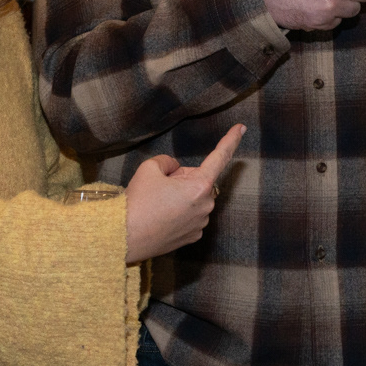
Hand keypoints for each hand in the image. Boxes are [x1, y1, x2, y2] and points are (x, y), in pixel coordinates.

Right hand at [121, 124, 243, 262]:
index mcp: (199, 185)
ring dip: (182, 197)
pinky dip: (180, 214)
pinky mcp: (193, 237)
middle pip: (200, 181)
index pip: (220, 157)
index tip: (241, 129)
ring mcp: (201, 224)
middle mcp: (206, 205)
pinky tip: (162, 218)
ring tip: (158, 205)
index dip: (230, 140)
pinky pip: (192, 217)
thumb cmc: (137, 202)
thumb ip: (169, 162)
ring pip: (196, 200)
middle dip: (185, 179)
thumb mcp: (149, 168)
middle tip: (160, 187)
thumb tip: (175, 169)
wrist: (123, 236)